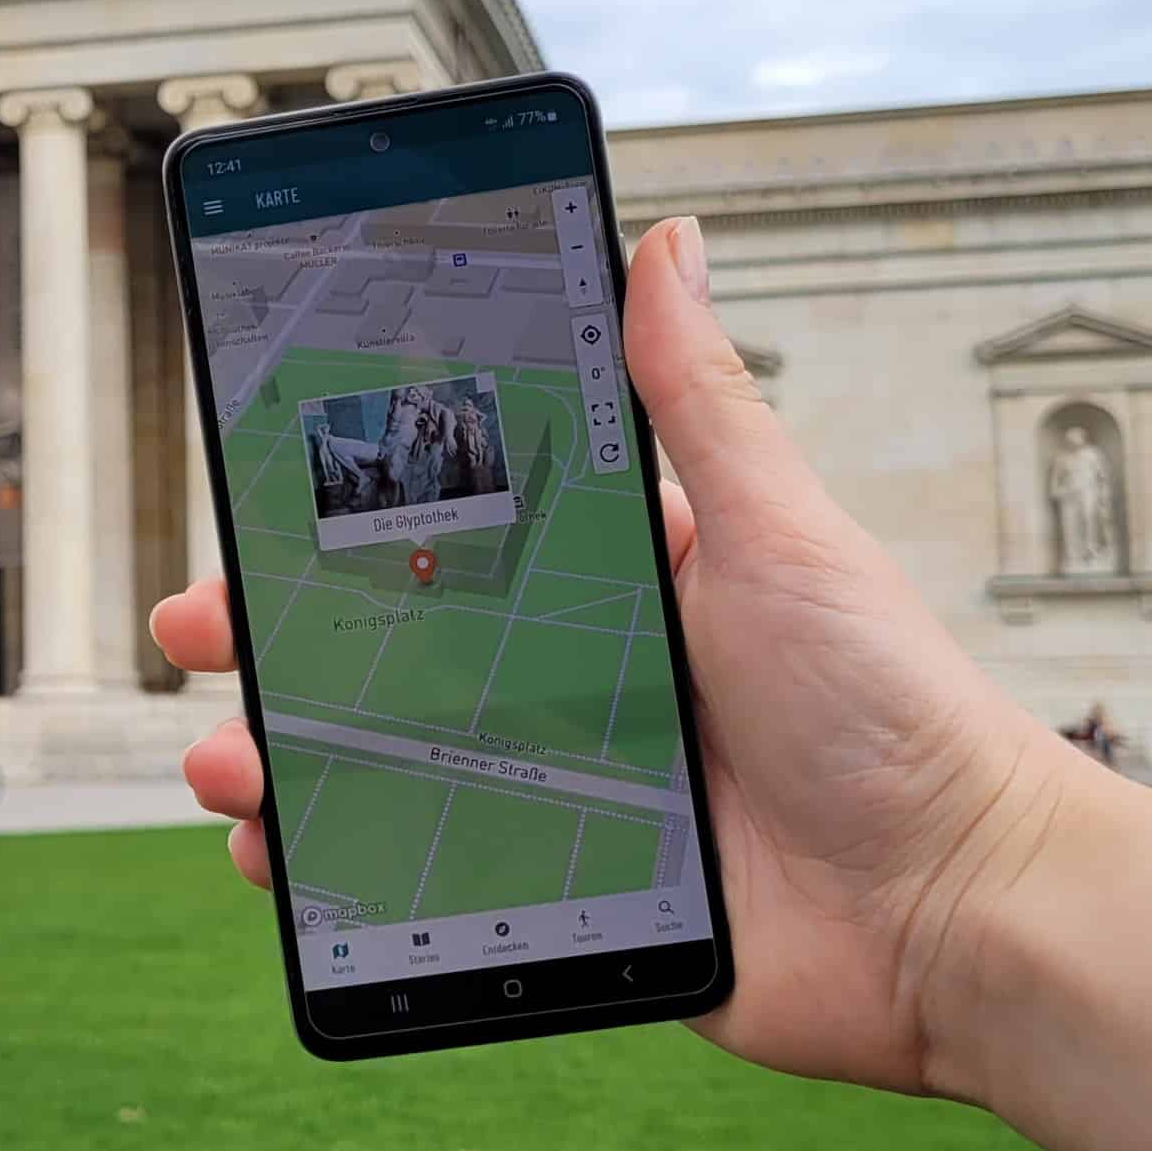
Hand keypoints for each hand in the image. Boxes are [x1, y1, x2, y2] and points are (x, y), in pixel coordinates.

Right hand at [157, 215, 1081, 1094]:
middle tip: (194, 630)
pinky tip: (279, 862)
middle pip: (382, 651)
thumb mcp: (778, 532)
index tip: (252, 500)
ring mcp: (555, 796)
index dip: (338, 519)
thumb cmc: (889, 706)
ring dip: (279, 757)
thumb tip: (667, 238)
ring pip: (376, 768)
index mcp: (609, 587)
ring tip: (227, 760)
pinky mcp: (558, 898)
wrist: (957, 912)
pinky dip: (335, 873)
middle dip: (271, 637)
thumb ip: (698, 399)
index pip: (444, 535)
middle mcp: (567, 684)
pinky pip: (417, 886)